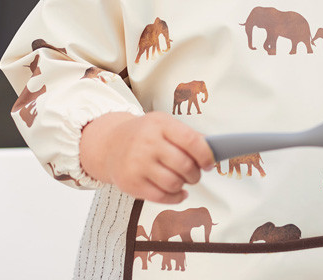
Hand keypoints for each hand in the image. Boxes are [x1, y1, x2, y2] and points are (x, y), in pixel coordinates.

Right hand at [80, 111, 213, 203]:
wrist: (110, 144)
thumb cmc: (145, 134)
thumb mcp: (164, 125)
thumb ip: (188, 136)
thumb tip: (213, 151)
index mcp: (160, 124)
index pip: (191, 141)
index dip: (206, 155)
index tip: (210, 163)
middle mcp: (147, 143)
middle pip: (184, 165)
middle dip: (196, 174)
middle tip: (196, 174)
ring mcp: (137, 164)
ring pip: (173, 183)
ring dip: (185, 185)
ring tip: (184, 180)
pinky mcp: (130, 183)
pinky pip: (160, 197)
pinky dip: (175, 198)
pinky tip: (178, 193)